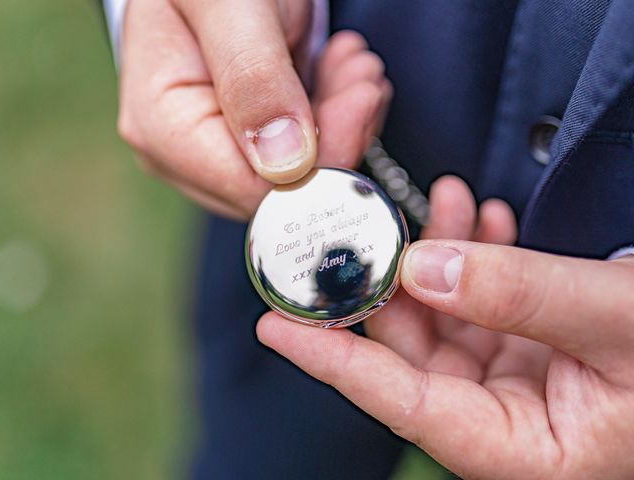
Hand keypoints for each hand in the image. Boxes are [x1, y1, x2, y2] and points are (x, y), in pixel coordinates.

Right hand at [118, 0, 390, 219]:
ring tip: (354, 67)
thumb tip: (285, 164)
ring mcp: (215, 150)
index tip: (358, 104)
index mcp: (163, 128)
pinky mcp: (245, 143)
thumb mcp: (229, 5)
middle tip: (362, 82)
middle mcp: (183, 152)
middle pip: (278, 189)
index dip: (317, 162)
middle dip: (335, 138)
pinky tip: (342, 74)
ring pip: (299, 177)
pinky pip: (302, 158)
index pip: (250, 188)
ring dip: (340, 122)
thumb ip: (253, 78)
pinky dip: (333, 117)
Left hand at [257, 175, 633, 478]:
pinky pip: (485, 305)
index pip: (404, 407)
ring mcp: (520, 389)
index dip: (335, 365)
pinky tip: (480, 219)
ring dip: (442, 256)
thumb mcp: (622, 324)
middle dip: (396, 280)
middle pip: (417, 354)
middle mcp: (511, 428)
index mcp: (524, 456)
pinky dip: (479, 258)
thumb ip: (522, 296)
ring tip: (448, 199)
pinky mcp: (534, 355)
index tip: (276, 326)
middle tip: (382, 220)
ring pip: (449, 320)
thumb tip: (424, 268)